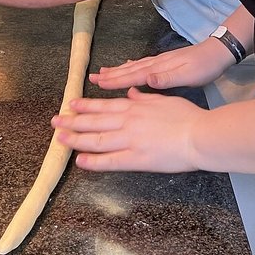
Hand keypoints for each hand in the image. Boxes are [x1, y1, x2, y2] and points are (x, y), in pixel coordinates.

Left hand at [52, 88, 203, 172]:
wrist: (199, 135)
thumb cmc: (187, 117)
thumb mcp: (165, 100)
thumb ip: (145, 97)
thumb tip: (132, 92)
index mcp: (136, 107)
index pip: (104, 105)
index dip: (86, 105)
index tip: (71, 104)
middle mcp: (128, 121)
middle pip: (94, 121)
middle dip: (73, 121)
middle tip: (55, 121)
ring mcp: (130, 140)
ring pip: (96, 139)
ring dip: (76, 139)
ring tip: (60, 139)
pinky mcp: (136, 159)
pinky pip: (109, 161)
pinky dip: (93, 161)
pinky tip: (79, 161)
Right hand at [89, 38, 233, 92]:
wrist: (218, 52)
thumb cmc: (204, 67)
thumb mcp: (188, 75)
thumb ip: (166, 78)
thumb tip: (146, 79)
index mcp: (159, 68)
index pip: (133, 76)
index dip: (115, 81)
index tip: (98, 84)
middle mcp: (156, 63)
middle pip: (129, 70)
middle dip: (110, 75)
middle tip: (91, 78)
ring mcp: (160, 61)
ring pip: (133, 67)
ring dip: (117, 70)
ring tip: (102, 72)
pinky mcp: (165, 62)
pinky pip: (142, 65)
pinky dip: (131, 67)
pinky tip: (127, 67)